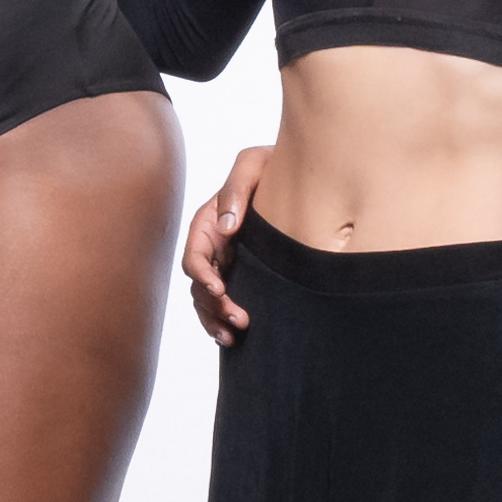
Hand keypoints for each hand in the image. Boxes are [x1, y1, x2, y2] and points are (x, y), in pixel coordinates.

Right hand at [179, 142, 270, 342]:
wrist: (307, 172)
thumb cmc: (274, 164)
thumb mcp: (253, 163)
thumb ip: (236, 188)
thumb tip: (227, 226)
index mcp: (209, 222)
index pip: (195, 256)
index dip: (203, 276)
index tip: (220, 289)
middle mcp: (214, 246)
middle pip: (200, 286)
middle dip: (214, 306)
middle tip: (240, 320)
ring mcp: (227, 262)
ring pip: (208, 300)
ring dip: (216, 320)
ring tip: (233, 337)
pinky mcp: (244, 273)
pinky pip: (225, 301)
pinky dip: (223, 320)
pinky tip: (233, 337)